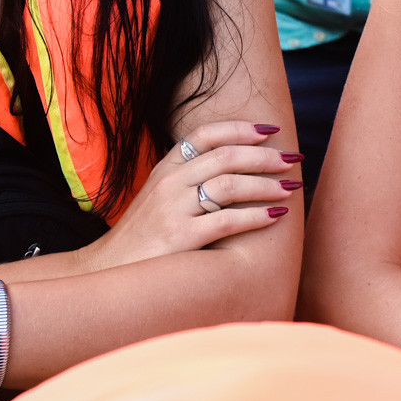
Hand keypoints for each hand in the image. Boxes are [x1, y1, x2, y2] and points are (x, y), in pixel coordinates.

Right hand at [89, 119, 299, 270]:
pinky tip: (276, 215)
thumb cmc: (142, 236)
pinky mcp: (180, 238)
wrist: (108, 272)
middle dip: (265, 155)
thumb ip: (187, 179)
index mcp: (165, 168)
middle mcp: (169, 183)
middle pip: (226, 155)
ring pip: (230, 184)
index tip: (269, 129)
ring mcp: (173, 209)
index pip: (205, 134)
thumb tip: (233, 167)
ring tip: (291, 186)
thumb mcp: (159, 197)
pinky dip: (256, 216)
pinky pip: (227, 220)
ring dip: (266, 183)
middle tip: (292, 159)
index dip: (240, 128)